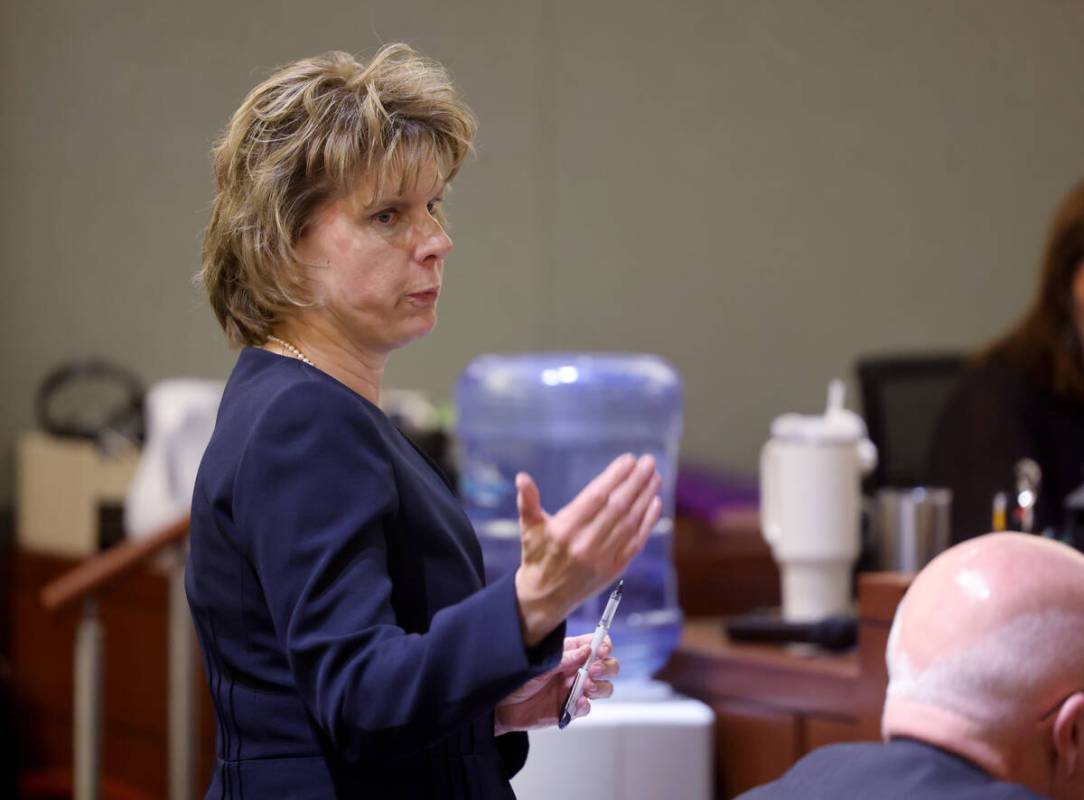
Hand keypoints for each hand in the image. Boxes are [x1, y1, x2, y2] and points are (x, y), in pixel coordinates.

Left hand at [494, 633, 618, 735]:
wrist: (501, 705)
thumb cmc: (516, 678)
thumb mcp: (539, 663)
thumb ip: (564, 658)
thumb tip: (587, 650)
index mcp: (570, 653)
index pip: (596, 644)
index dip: (604, 646)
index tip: (601, 650)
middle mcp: (576, 670)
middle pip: (607, 666)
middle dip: (606, 667)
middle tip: (593, 670)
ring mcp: (574, 690)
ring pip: (603, 688)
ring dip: (600, 686)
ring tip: (586, 686)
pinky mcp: (569, 709)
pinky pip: (586, 708)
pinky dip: (585, 705)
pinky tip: (576, 702)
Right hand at [514, 453, 661, 645]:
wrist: (545, 597)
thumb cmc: (537, 554)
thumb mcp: (528, 528)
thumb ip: (527, 502)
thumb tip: (521, 477)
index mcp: (564, 530)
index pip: (595, 498)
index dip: (614, 478)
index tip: (629, 460)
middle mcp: (585, 544)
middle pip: (617, 508)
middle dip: (635, 482)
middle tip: (649, 462)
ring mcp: (602, 558)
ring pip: (629, 523)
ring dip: (645, 498)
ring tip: (655, 477)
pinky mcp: (614, 569)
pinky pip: (635, 543)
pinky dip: (648, 522)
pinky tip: (655, 503)